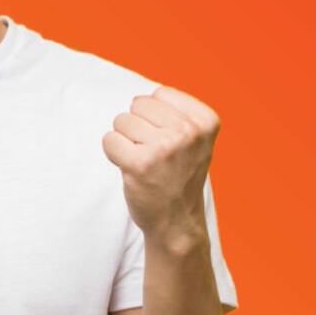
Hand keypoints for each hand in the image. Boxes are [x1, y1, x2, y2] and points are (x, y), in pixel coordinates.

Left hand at [101, 85, 219, 249]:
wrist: (177, 221)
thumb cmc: (179, 175)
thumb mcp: (195, 139)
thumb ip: (176, 112)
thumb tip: (139, 97)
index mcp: (206, 121)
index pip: (160, 93)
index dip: (156, 116)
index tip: (169, 141)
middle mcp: (189, 132)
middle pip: (138, 104)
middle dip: (138, 126)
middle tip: (154, 153)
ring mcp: (165, 147)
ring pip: (121, 120)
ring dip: (126, 140)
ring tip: (144, 161)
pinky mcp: (139, 164)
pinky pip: (109, 139)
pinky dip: (113, 153)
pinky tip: (131, 168)